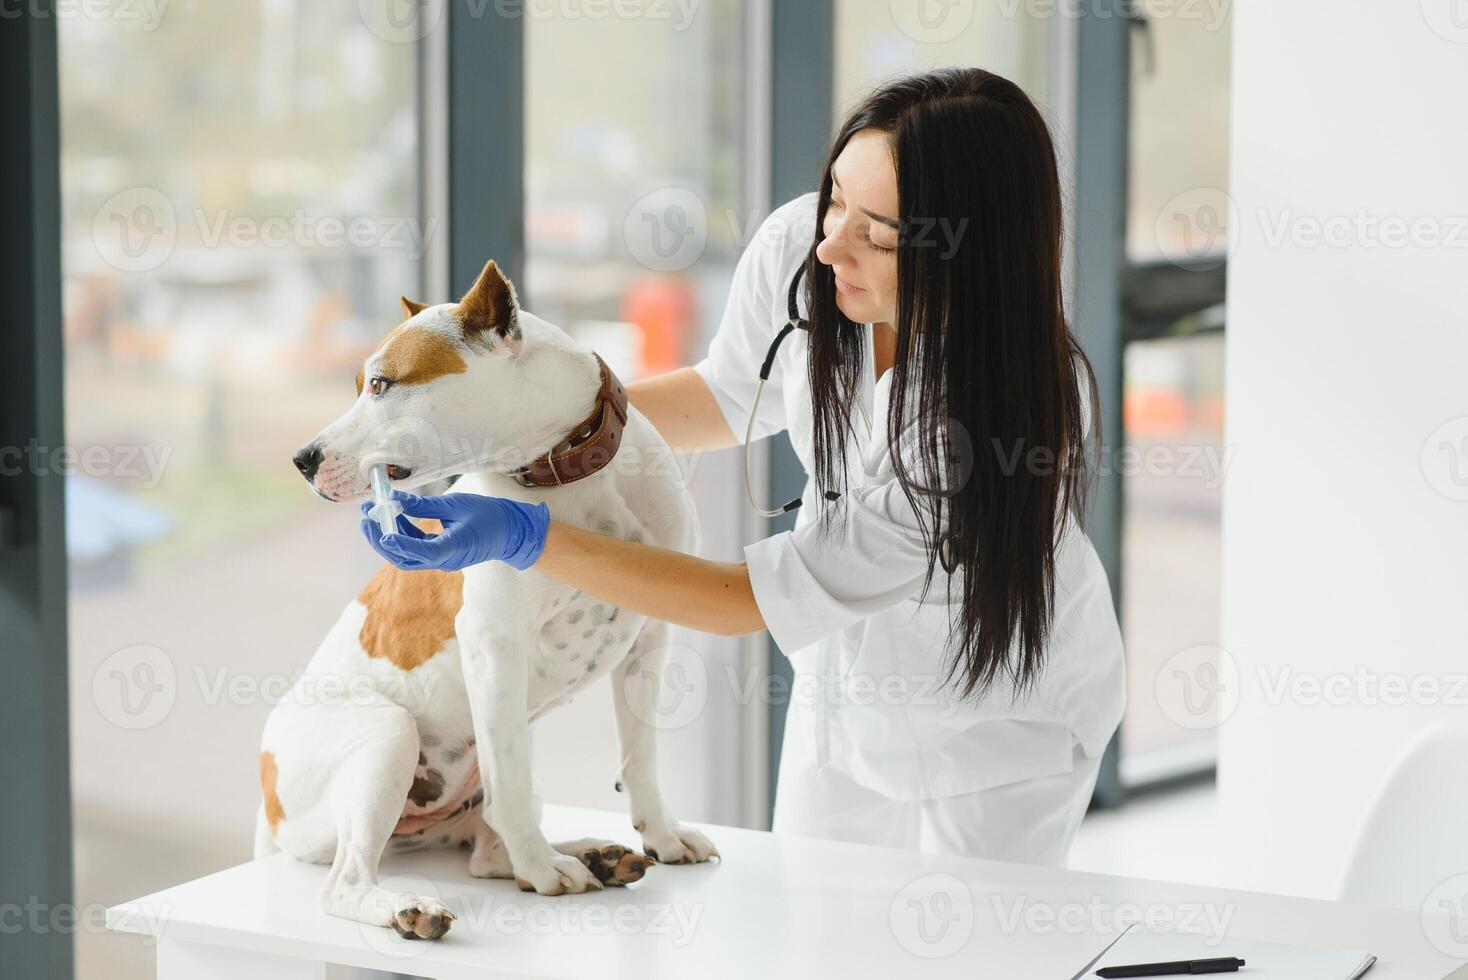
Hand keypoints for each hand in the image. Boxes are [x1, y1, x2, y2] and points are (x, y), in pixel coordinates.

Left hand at [359, 489, 550, 571]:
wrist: (510, 532)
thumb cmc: (488, 515)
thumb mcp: (456, 505)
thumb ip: (424, 506)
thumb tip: (395, 500)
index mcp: (454, 548)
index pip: (423, 550)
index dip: (401, 543)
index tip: (383, 530)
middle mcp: (444, 560)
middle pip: (404, 558)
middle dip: (381, 539)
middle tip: (366, 517)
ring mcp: (441, 561)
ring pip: (405, 555)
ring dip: (386, 537)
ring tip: (371, 515)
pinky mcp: (440, 556)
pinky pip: (414, 549)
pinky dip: (400, 534)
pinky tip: (393, 516)